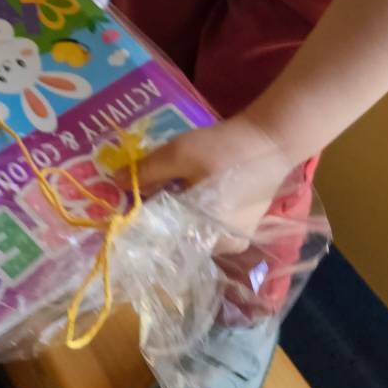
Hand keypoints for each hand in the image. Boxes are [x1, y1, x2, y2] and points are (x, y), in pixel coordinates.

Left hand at [125, 113, 296, 238]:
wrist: (273, 140)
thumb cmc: (226, 148)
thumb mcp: (180, 153)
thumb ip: (147, 171)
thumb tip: (114, 184)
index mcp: (204, 234)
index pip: (159, 237)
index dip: (139, 219)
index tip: (123, 202)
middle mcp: (220, 248)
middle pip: (175, 236)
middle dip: (157, 214)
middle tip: (145, 188)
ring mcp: (233, 242)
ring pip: (190, 231)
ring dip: (175, 212)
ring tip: (168, 185)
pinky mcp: (241, 231)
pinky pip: (206, 226)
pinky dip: (194, 211)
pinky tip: (190, 189)